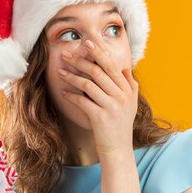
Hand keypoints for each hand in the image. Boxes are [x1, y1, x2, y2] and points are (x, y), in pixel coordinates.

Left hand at [59, 39, 138, 153]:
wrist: (118, 149)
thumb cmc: (120, 125)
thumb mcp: (130, 104)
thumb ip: (129, 85)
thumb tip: (125, 68)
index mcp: (128, 90)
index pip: (112, 65)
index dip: (98, 52)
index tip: (86, 43)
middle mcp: (122, 96)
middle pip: (98, 71)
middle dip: (81, 60)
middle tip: (67, 54)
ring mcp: (112, 106)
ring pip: (88, 84)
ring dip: (72, 76)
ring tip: (61, 71)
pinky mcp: (100, 117)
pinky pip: (82, 101)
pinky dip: (71, 95)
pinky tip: (63, 92)